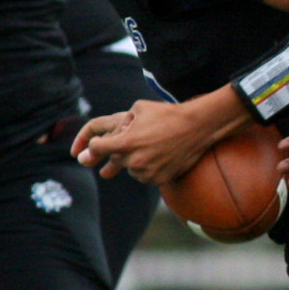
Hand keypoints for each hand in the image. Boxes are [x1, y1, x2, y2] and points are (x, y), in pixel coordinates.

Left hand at [74, 98, 229, 186]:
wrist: (198, 127)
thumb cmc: (167, 114)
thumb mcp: (139, 108)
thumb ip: (118, 122)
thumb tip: (104, 135)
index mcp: (126, 142)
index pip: (97, 148)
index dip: (92, 147)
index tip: (90, 149)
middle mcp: (134, 160)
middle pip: (114, 159)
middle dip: (116, 152)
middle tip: (112, 151)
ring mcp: (147, 172)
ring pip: (130, 169)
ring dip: (133, 160)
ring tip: (150, 146)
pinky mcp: (159, 180)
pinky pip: (145, 176)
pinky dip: (148, 168)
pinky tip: (159, 155)